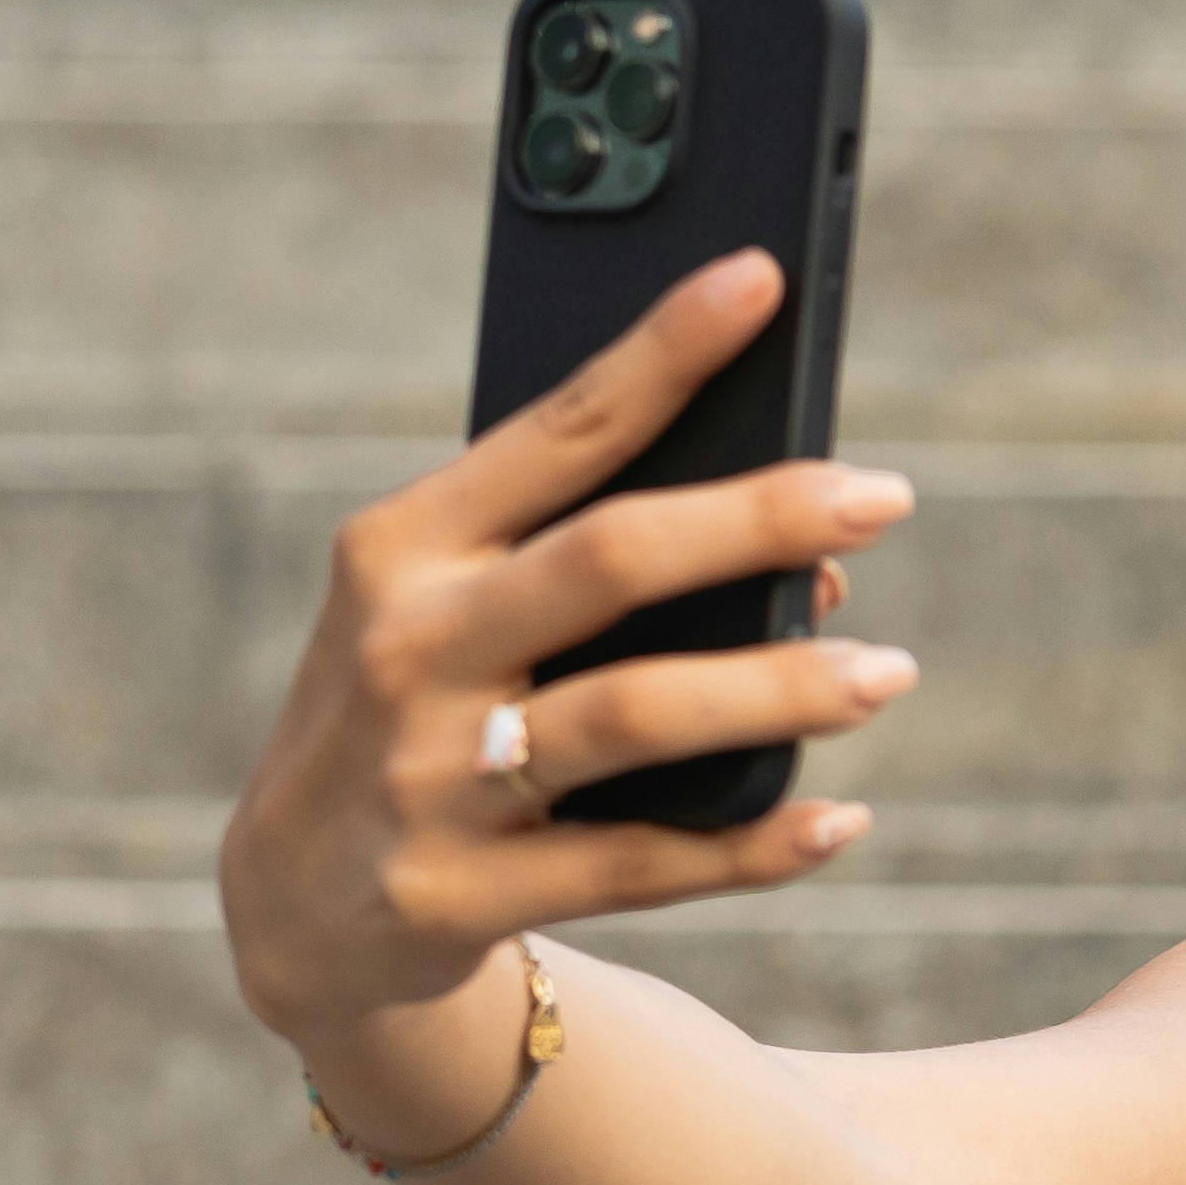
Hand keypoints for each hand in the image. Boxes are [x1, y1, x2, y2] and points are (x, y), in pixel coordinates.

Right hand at [216, 251, 923, 1046]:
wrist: (299, 905)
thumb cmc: (420, 709)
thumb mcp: (448, 612)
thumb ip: (586, 566)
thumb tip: (808, 561)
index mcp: (402, 547)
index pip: (555, 429)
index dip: (662, 351)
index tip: (763, 279)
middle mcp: (407, 648)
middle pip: (611, 559)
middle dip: (755, 518)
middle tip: (884, 495)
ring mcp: (429, 778)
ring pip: (637, 713)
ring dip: (779, 690)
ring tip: (886, 671)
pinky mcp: (456, 894)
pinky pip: (638, 865)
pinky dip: (751, 844)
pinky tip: (836, 819)